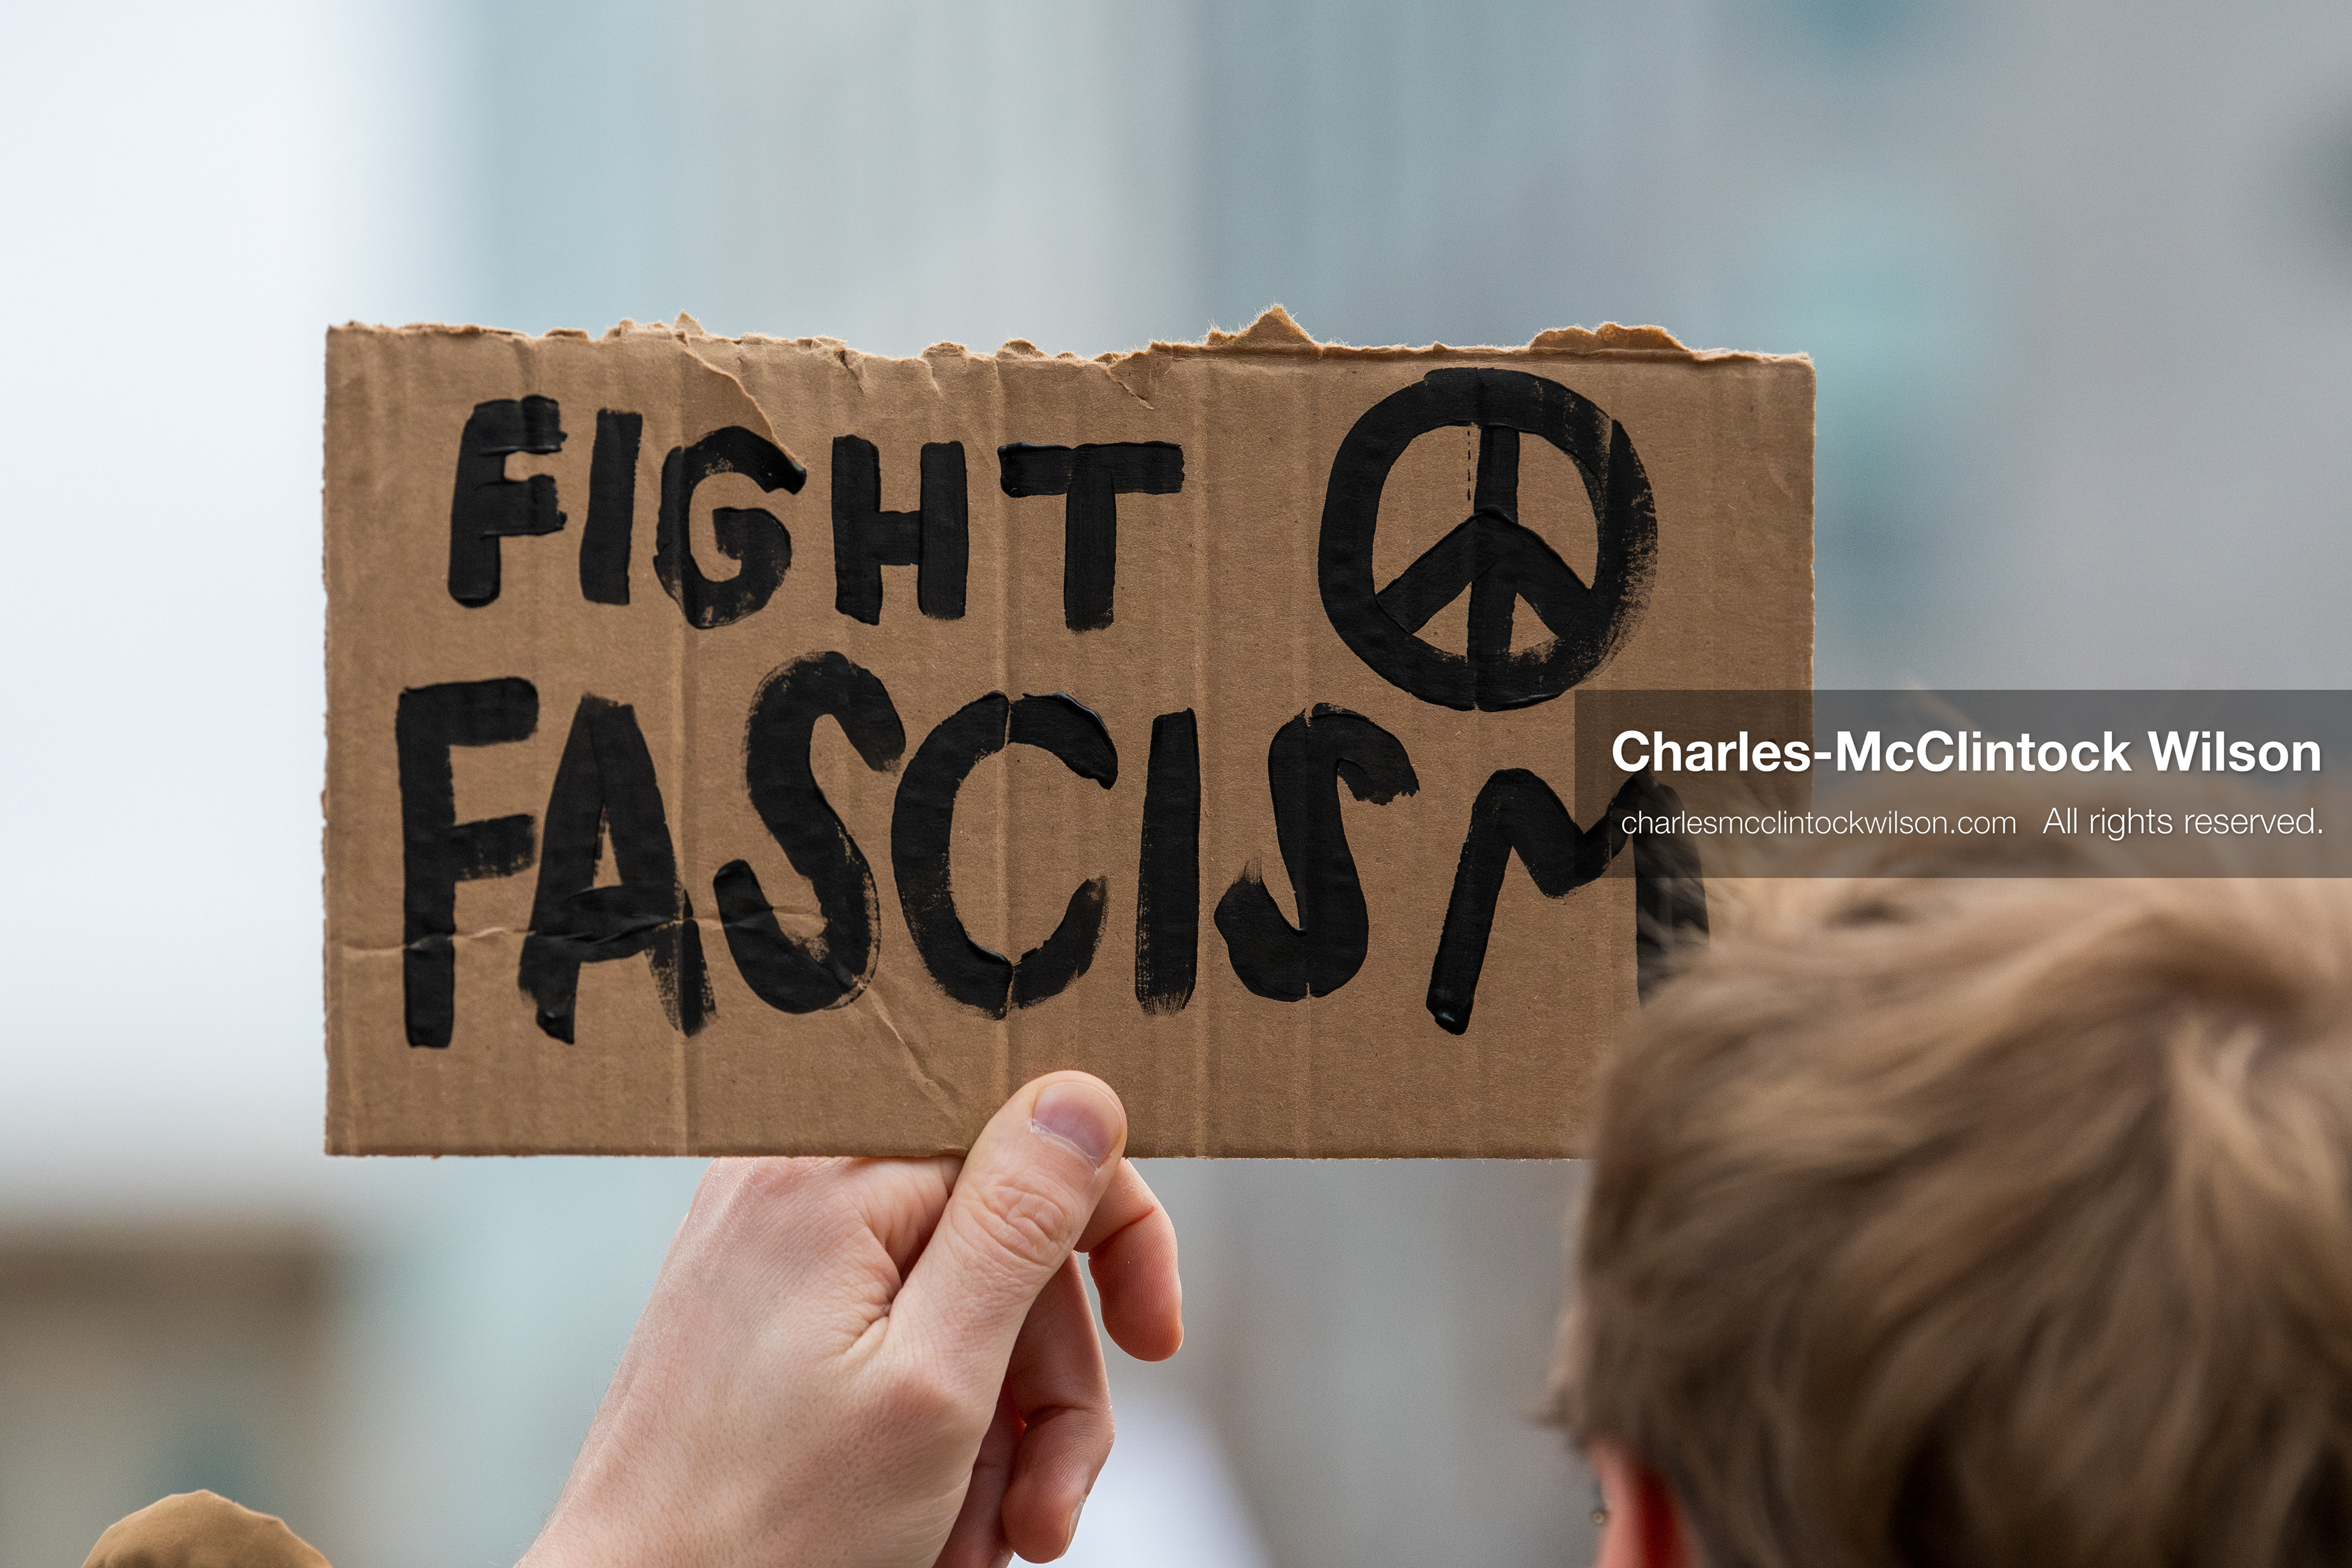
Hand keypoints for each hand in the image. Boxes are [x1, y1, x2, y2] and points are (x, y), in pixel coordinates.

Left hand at [518, 1072, 1181, 1567]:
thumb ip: (1017, 1223)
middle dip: (1049, 1388)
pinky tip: (933, 1522)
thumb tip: (1081, 1091)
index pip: (1033, 1143)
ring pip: (963, 1311)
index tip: (1153, 1342)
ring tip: (982, 1539)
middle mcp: (792, 1189)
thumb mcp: (934, 1382)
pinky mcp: (763, 1319)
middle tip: (1046, 1510)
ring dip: (1001, 1438)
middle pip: (1007, 1245)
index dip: (1116, 1240)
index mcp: (832, 1178)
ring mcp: (772, 1255)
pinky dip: (938, 1440)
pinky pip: (898, 1348)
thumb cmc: (760, 1535)